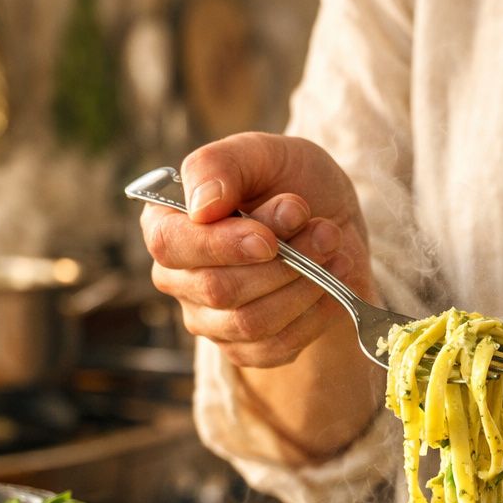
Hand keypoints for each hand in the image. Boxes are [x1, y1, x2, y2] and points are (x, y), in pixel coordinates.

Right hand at [140, 132, 373, 367]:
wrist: (334, 223)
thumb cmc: (290, 181)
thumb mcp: (263, 153)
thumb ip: (222, 165)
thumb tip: (201, 206)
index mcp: (167, 223)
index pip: (170, 245)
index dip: (221, 246)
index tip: (269, 239)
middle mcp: (178, 277)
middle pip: (217, 289)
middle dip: (282, 262)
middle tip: (325, 231)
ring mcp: (209, 319)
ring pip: (250, 322)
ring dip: (304, 286)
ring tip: (334, 249)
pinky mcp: (244, 349)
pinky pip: (276, 348)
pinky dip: (315, 315)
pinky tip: (334, 283)